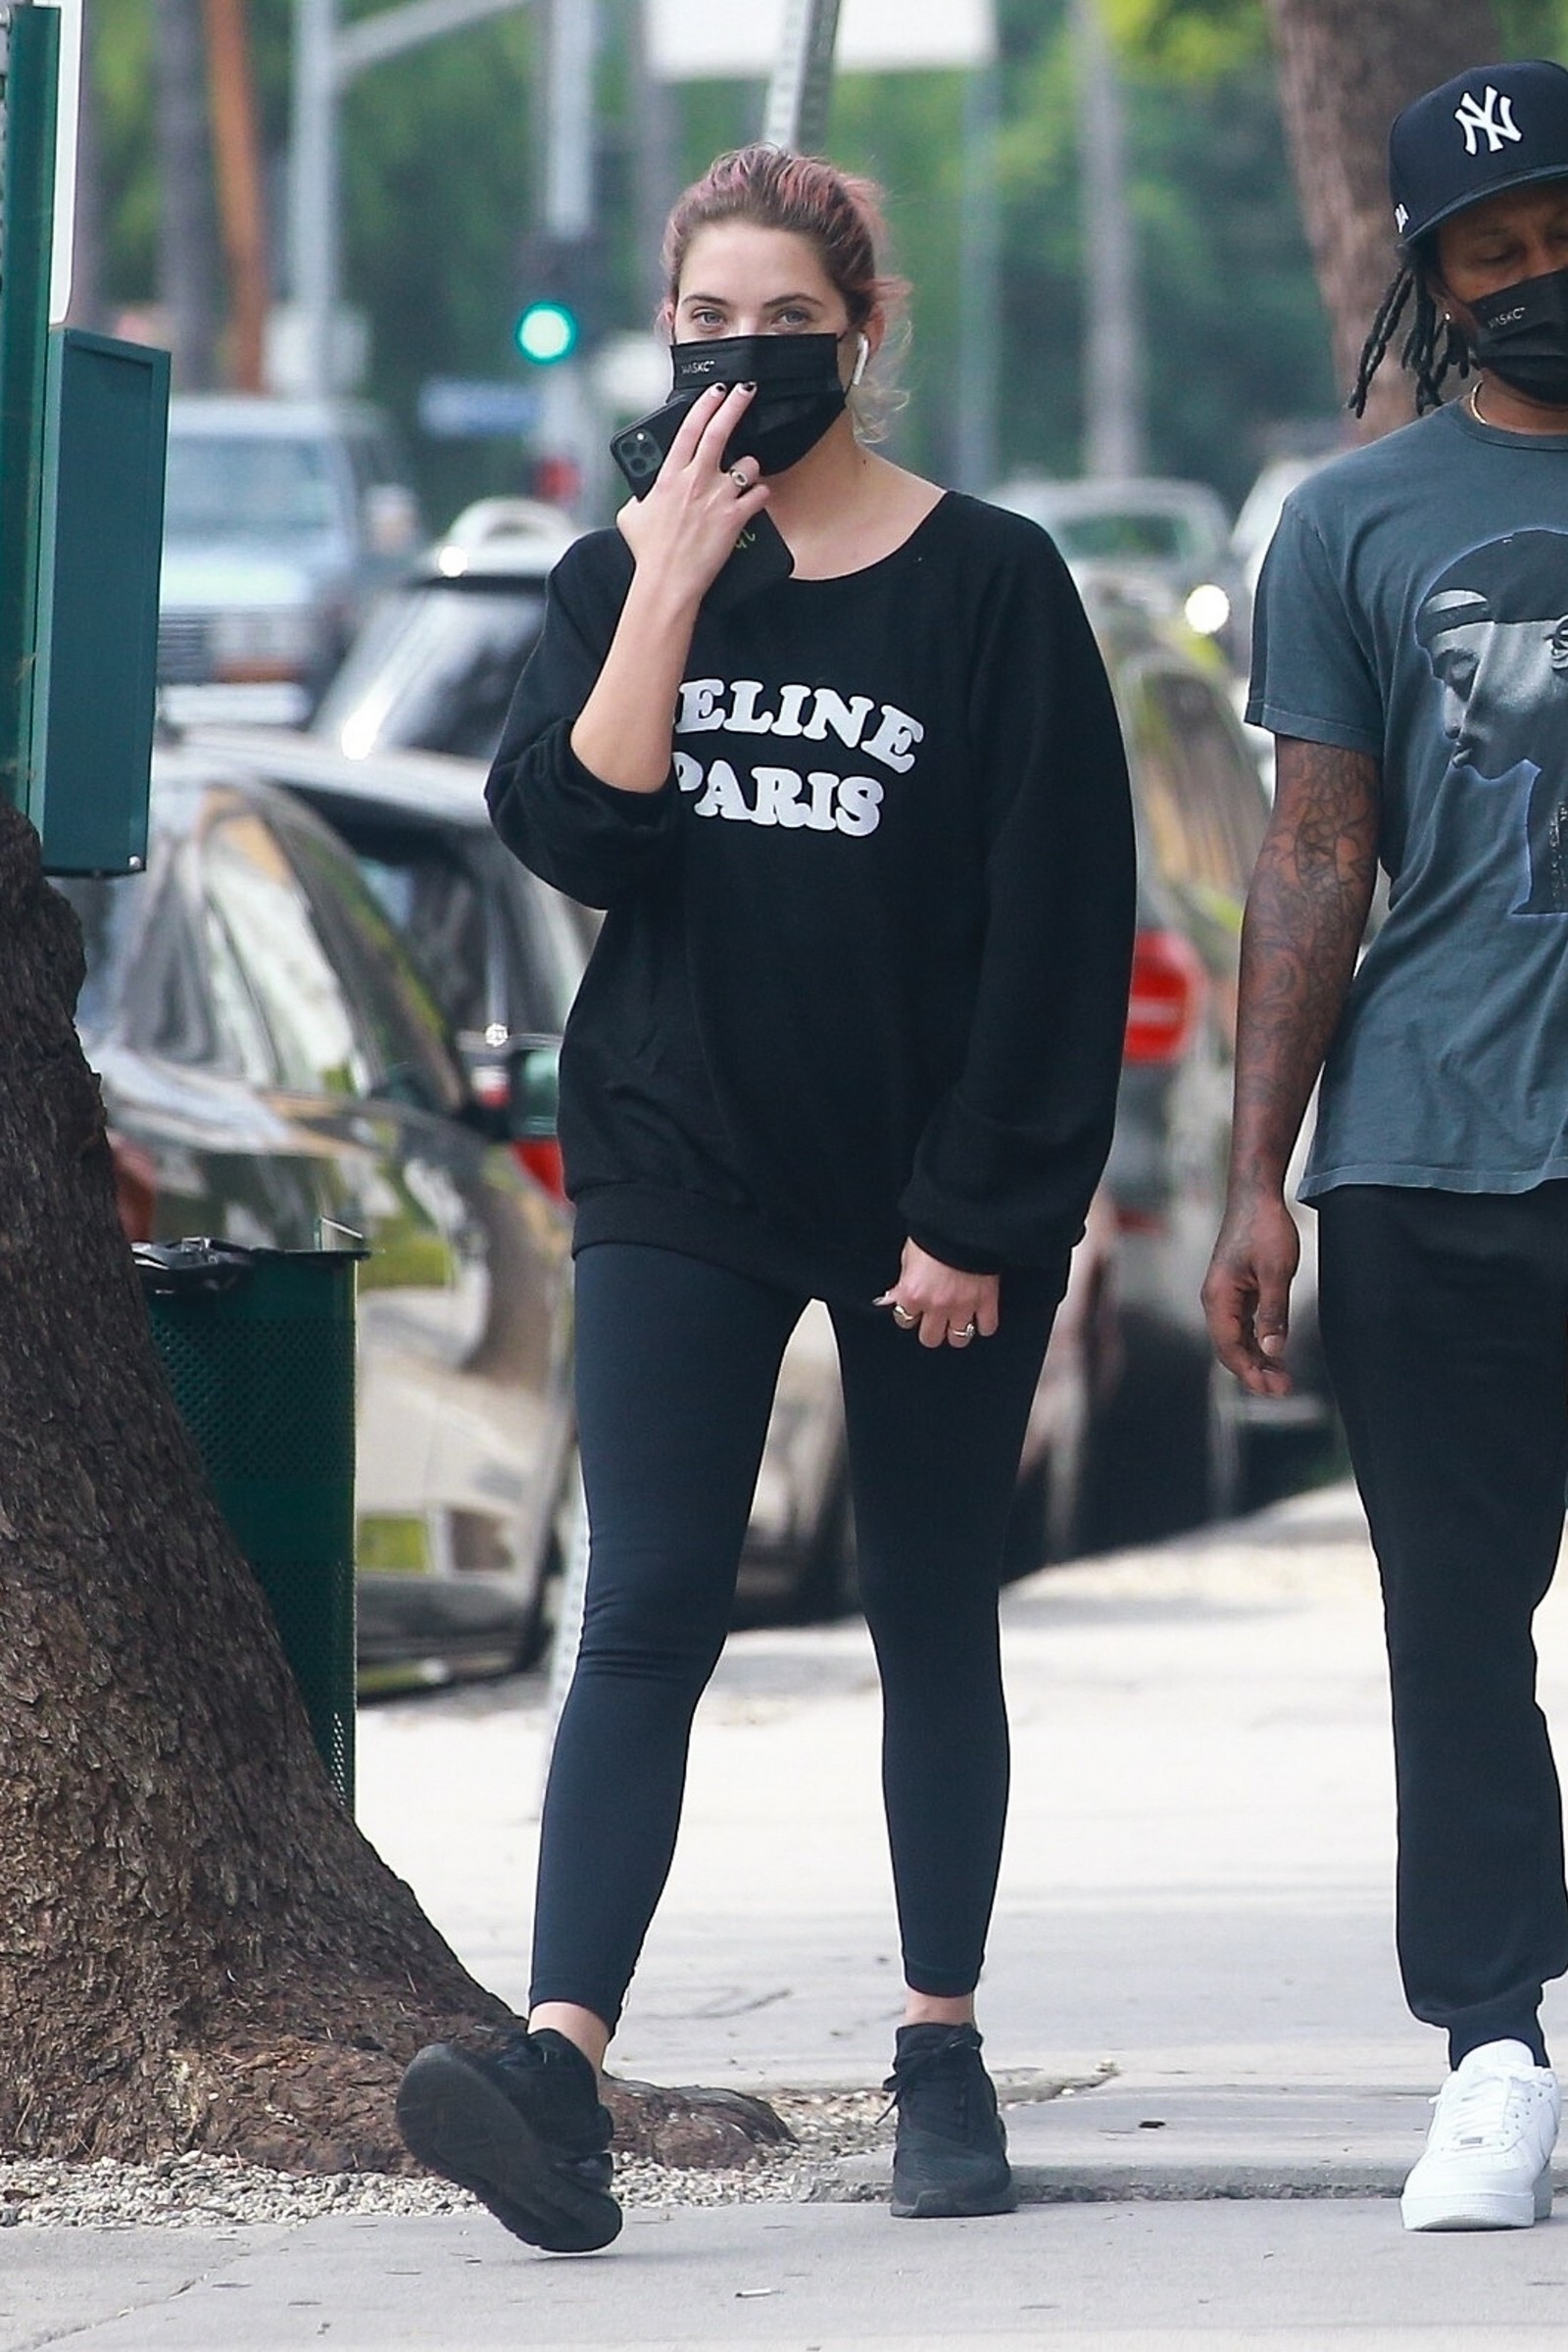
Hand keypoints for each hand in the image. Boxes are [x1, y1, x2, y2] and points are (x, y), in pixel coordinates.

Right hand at [616, 383, 771, 607]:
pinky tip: (757, 500)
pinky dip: (761, 495)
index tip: (717, 391)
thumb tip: (643, 495)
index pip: (690, 427)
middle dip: (736, 405)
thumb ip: (640, 496)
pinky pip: (760, 495)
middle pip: (720, 431)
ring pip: (748, 464)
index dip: (705, 403)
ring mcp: (718, 497)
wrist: (667, 581)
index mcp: (669, 475)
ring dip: (750, 467)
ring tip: (745, 477)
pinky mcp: (735, 518)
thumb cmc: (649, 553)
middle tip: (747, 390)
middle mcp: (696, 480)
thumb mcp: (631, 516)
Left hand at [875, 1240, 1000, 1350]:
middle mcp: (936, 1305)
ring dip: (956, 1331)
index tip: (915, 1309)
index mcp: (913, 1293)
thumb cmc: (934, 1232)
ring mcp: (963, 1306)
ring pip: (958, 1339)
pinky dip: (984, 1324)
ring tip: (957, 1321)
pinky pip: (987, 1328)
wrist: (964, 1221)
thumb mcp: (908, 1255)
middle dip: (932, 1329)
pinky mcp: (986, 1301)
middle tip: (935, 1318)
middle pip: (930, 1338)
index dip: (910, 1314)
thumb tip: (895, 1297)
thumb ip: (903, 1281)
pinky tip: (980, 1317)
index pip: (904, 1321)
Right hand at [1201, 1188, 1298, 1397]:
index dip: (1250, 1372)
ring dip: (1257, 1359)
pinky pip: (1243, 1325)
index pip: (1228, 1347)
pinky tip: (1275, 1352)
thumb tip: (1273, 1350)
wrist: (1257, 1195)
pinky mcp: (1237, 1290)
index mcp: (1218, 1297)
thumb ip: (1274, 1313)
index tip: (1273, 1389)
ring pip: (1237, 1339)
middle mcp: (1216, 1300)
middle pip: (1230, 1348)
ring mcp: (1225, 1296)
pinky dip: (1258, 1342)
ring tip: (1282, 1377)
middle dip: (1254, 1372)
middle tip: (1283, 1389)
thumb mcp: (1277, 1272)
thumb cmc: (1264, 1228)